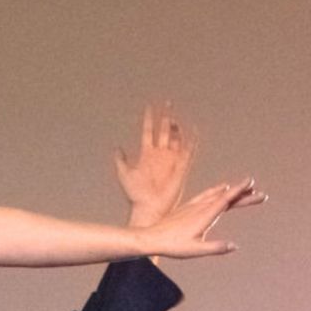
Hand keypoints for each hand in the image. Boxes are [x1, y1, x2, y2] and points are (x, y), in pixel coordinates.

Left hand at [115, 102, 194, 228]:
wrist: (149, 207)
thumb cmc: (136, 194)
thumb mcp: (124, 174)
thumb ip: (121, 160)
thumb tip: (117, 147)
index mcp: (147, 154)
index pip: (149, 131)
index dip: (149, 119)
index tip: (149, 106)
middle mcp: (160, 154)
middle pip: (164, 131)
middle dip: (165, 118)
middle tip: (168, 103)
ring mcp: (171, 160)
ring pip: (175, 138)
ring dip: (175, 128)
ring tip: (174, 118)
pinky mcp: (181, 167)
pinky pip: (188, 152)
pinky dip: (192, 142)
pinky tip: (194, 132)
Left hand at [136, 179, 263, 258]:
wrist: (151, 238)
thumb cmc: (172, 246)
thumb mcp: (195, 250)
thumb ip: (215, 247)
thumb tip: (234, 246)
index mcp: (204, 215)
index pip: (225, 200)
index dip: (239, 190)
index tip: (251, 181)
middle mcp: (200, 207)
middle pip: (226, 197)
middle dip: (244, 194)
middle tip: (261, 194)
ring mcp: (194, 205)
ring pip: (217, 194)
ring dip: (232, 190)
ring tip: (246, 187)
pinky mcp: (188, 207)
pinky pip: (206, 195)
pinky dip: (217, 190)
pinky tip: (221, 189)